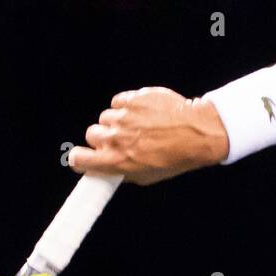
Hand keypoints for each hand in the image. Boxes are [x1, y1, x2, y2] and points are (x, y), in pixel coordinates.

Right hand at [68, 88, 229, 184]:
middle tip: (120, 141)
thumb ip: (123, 172)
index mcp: (117, 161)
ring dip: (117, 122)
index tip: (83, 157)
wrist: (197, 133)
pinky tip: (143, 114)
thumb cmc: (175, 158)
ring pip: (106, 118)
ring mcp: (124, 117)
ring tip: (138, 127)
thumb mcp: (148, 177)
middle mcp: (116, 138)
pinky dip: (126, 107)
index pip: (79, 159)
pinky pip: (118, 102)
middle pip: (91, 135)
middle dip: (102, 138)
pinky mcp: (132, 99)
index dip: (80, 158)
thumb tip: (106, 169)